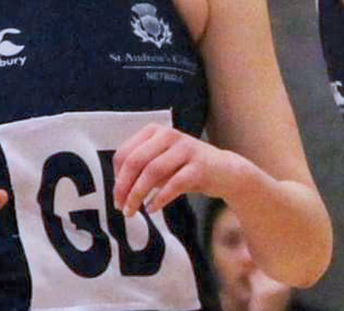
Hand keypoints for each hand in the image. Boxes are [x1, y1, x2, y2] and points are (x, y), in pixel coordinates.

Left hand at [112, 123, 239, 214]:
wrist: (226, 171)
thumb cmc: (186, 168)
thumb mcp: (161, 163)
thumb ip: (141, 170)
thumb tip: (119, 189)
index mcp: (155, 131)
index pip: (125, 153)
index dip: (116, 177)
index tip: (116, 196)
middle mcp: (169, 135)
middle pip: (136, 161)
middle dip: (124, 187)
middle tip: (120, 207)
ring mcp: (185, 149)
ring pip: (152, 172)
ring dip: (137, 195)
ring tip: (132, 211)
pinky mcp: (199, 167)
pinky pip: (173, 184)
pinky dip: (159, 198)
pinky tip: (152, 209)